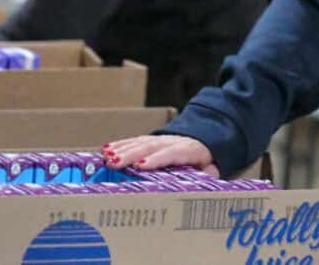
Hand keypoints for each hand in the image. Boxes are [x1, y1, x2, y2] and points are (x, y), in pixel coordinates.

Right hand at [101, 134, 218, 176]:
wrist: (205, 138)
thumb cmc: (205, 160)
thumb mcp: (212, 168)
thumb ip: (209, 174)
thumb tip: (206, 180)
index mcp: (189, 150)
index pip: (172, 153)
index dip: (157, 159)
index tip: (141, 166)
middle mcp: (173, 141)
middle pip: (151, 146)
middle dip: (132, 154)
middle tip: (114, 162)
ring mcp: (161, 139)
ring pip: (141, 142)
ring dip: (123, 149)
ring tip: (107, 157)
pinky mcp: (152, 140)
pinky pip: (135, 141)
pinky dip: (120, 145)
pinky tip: (106, 149)